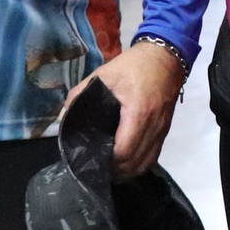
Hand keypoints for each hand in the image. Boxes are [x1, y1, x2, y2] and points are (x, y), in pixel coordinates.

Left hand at [77, 40, 186, 178]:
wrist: (165, 58)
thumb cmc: (134, 66)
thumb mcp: (104, 75)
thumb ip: (81, 93)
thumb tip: (65, 114)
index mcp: (139, 112)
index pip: (124, 150)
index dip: (108, 162)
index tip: (93, 161)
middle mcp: (154, 126)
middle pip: (135, 162)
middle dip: (116, 171)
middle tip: (98, 170)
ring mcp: (162, 130)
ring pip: (146, 163)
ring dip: (128, 171)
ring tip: (110, 170)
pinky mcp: (165, 131)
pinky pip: (153, 156)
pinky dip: (139, 164)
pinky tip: (126, 163)